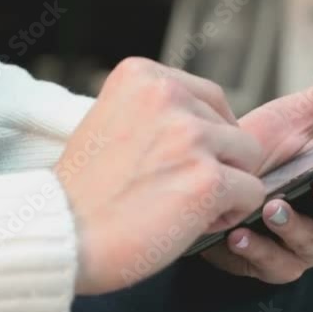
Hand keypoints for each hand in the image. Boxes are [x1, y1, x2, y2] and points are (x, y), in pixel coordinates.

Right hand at [56, 57, 264, 294]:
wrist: (60, 236)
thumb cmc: (85, 193)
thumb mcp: (113, 121)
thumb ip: (159, 112)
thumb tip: (215, 122)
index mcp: (142, 75)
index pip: (211, 98)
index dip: (204, 138)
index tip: (170, 163)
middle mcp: (168, 95)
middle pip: (234, 128)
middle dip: (217, 162)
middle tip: (173, 190)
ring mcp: (191, 136)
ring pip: (250, 159)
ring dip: (226, 187)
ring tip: (182, 205)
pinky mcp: (208, 178)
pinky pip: (253, 193)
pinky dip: (230, 215)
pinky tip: (191, 223)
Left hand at [202, 48, 312, 282]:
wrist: (206, 176)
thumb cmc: (256, 151)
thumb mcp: (292, 118)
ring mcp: (297, 246)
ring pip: (310, 247)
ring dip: (293, 228)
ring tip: (272, 207)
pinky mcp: (266, 264)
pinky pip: (270, 265)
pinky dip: (257, 251)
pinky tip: (239, 233)